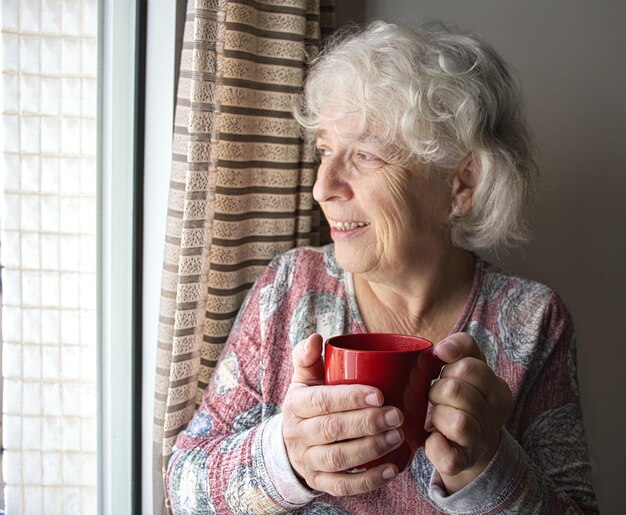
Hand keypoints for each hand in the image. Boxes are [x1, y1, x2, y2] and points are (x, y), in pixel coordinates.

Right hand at [281, 334, 404, 495]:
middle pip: (332, 430)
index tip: (380, 394)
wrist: (292, 441)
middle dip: (367, 423)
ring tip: (398, 436)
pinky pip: (343, 485)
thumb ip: (309, 357)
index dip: (350, 398)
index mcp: (296, 405)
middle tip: (397, 415)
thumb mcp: (304, 379)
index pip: (321, 401)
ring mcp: (308, 461)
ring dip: (371, 448)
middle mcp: (298, 434)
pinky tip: (391, 469)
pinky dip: (368, 481)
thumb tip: (316, 338)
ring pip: (338, 459)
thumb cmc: (309, 402)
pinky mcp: (319, 482)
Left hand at [426, 332, 512, 492]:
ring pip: (457, 421)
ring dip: (437, 416)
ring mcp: (481, 440)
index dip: (448, 366)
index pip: (469, 364)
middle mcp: (496, 415)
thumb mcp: (466, 367)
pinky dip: (432, 444)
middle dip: (437, 390)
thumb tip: (442, 349)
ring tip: (438, 417)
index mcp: (497, 388)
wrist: (468, 446)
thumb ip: (460, 347)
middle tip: (437, 398)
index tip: (444, 373)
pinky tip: (434, 439)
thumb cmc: (462, 398)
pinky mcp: (462, 462)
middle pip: (456, 389)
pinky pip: (444, 451)